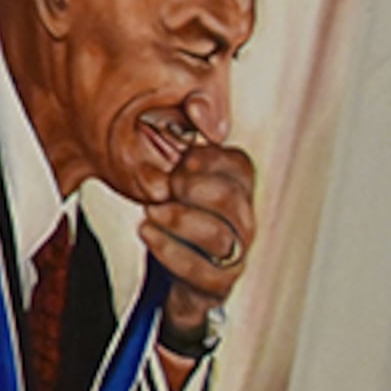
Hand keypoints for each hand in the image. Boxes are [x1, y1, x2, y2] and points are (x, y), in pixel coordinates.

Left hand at [140, 139, 258, 333]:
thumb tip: (194, 107)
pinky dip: (171, 251)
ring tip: (150, 212)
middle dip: (191, 187)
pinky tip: (148, 234)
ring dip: (178, 219)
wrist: (173, 278)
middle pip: (229, 198)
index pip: (238, 166)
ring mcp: (235, 253)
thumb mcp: (170, 175)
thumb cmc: (172, 216)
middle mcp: (242, 219)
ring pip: (218, 235)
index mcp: (234, 188)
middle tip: (163, 186)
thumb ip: (174, 142)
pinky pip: (205, 271)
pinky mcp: (219, 283)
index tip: (182, 157)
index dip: (209, 159)